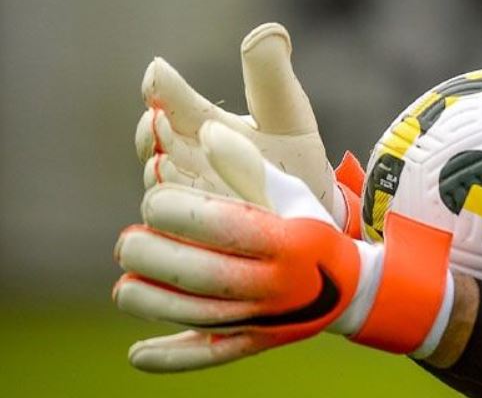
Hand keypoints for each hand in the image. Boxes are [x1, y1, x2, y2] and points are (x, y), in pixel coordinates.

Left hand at [113, 122, 454, 371]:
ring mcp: (265, 317)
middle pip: (206, 275)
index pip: (227, 225)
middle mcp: (277, 281)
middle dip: (156, 256)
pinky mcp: (254, 342)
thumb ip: (247, 164)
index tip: (153, 200)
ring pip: (200, 316)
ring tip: (125, 284)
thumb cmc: (308, 228)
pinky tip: (137, 354)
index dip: (180, 212)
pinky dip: (172, 358)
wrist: (348, 287)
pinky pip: (211, 354)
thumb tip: (207, 131)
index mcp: (287, 239)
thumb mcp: (292, 192)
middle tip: (129, 241)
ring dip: (152, 302)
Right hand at [135, 23, 353, 228]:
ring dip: (164, 174)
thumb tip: (270, 31)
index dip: (161, 88)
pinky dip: (185, 215)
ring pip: (159, 183)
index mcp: (200, 124)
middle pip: (152, 141)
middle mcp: (182, 158)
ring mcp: (186, 196)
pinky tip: (196, 207)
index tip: (158, 73)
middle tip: (159, 121)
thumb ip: (272, 76)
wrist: (307, 214)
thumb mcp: (286, 114)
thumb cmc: (291, 157)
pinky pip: (177, 225)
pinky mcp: (195, 234)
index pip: (167, 100)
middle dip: (154, 132)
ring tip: (170, 163)